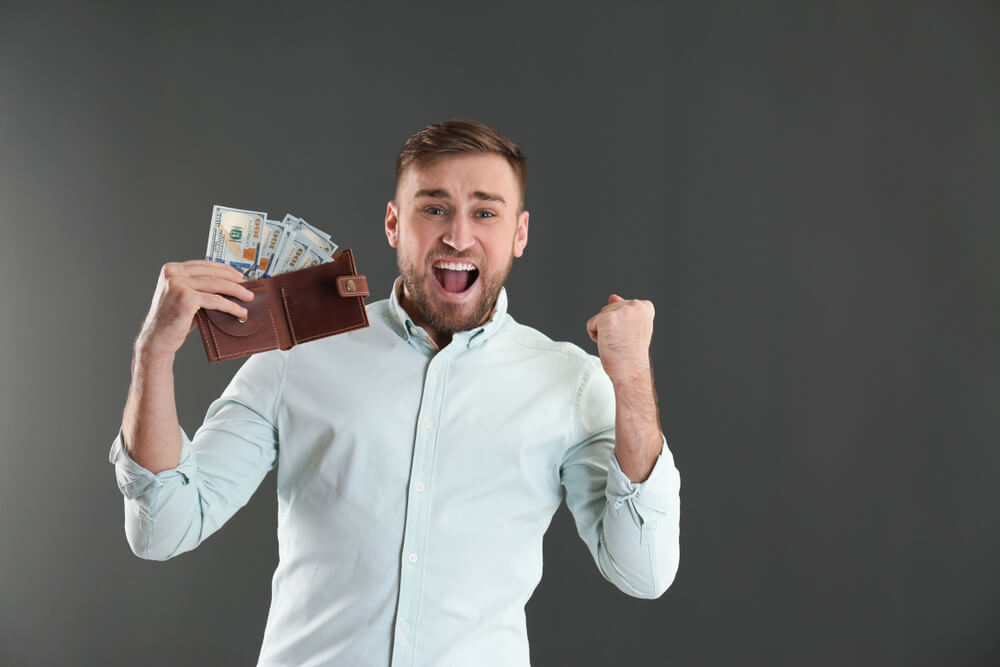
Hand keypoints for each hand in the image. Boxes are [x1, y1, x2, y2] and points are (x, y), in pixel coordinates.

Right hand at [135, 260, 255, 357]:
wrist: (158, 338)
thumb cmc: (173, 319)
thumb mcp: (186, 297)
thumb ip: (201, 287)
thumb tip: (230, 286)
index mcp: (172, 269)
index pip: (204, 264)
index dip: (224, 269)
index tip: (239, 275)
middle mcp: (173, 273)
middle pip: (212, 273)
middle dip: (234, 280)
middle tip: (248, 286)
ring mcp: (178, 284)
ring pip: (216, 284)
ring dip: (236, 291)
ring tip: (248, 297)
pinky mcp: (186, 298)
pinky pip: (215, 300)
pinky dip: (230, 306)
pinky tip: (239, 311)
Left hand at [585, 294, 654, 383]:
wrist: (631, 372)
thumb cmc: (632, 355)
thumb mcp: (632, 328)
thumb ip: (623, 310)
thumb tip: (613, 297)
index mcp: (645, 307)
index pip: (622, 306)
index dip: (622, 324)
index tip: (630, 336)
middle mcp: (635, 305)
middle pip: (609, 309)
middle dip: (611, 326)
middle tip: (622, 341)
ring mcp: (621, 311)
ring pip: (600, 316)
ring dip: (603, 331)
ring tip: (617, 342)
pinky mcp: (607, 318)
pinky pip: (591, 324)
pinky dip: (594, 336)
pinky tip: (608, 343)